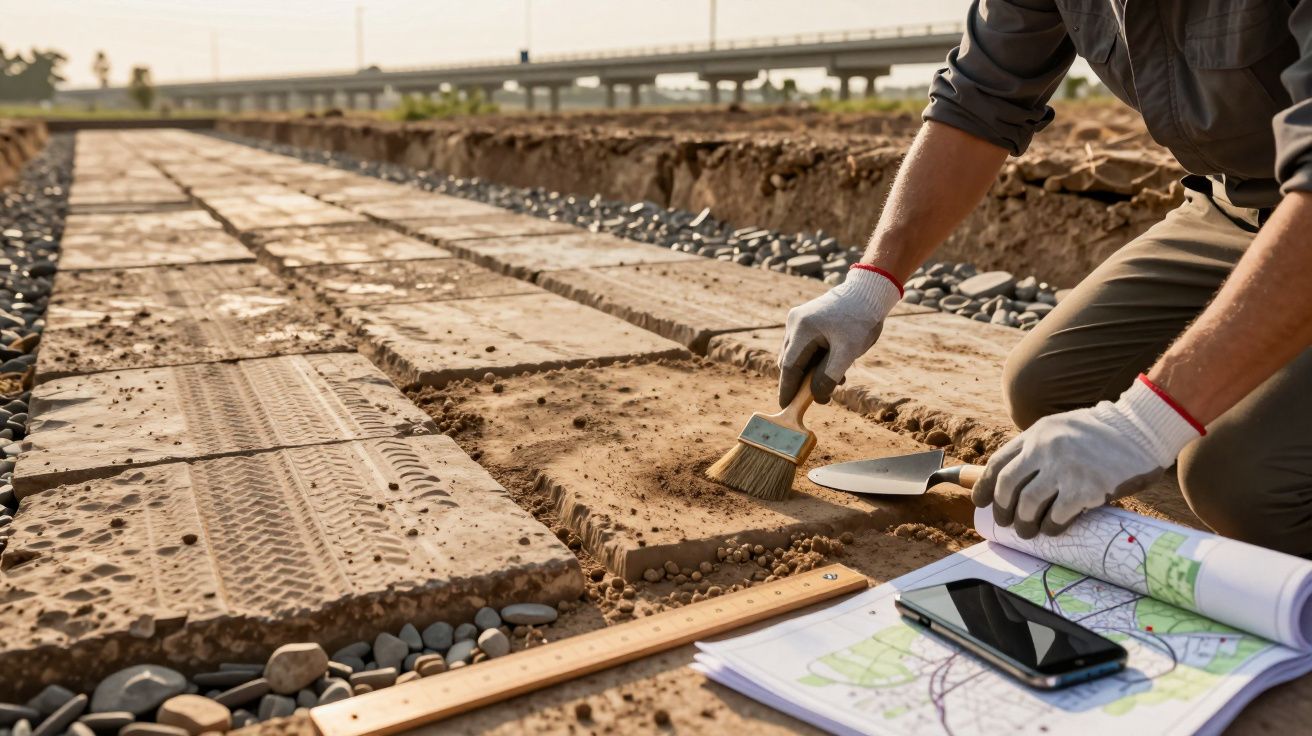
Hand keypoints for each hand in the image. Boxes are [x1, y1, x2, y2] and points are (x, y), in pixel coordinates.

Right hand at [777, 266, 902, 406]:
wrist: (869, 291)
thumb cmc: (861, 319)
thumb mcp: (848, 352)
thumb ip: (829, 376)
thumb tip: (817, 397)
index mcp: (802, 329)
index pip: (789, 366)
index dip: (787, 388)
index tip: (785, 406)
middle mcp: (795, 323)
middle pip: (790, 361)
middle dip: (802, 381)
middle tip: (820, 397)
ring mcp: (799, 319)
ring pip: (797, 355)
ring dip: (811, 371)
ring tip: (837, 378)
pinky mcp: (807, 318)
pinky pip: (804, 345)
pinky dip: (815, 359)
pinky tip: (835, 364)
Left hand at [973, 375, 1203, 537]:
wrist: (1142, 430)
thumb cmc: (1103, 434)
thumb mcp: (1062, 429)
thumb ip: (1040, 448)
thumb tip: (1017, 480)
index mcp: (1036, 434)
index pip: (998, 463)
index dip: (985, 486)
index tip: (981, 502)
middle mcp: (1045, 449)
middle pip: (1007, 486)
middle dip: (1002, 509)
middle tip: (1006, 522)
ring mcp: (1064, 469)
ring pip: (1027, 505)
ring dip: (1024, 524)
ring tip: (1028, 531)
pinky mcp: (1086, 488)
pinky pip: (1056, 516)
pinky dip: (1050, 528)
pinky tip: (1053, 530)